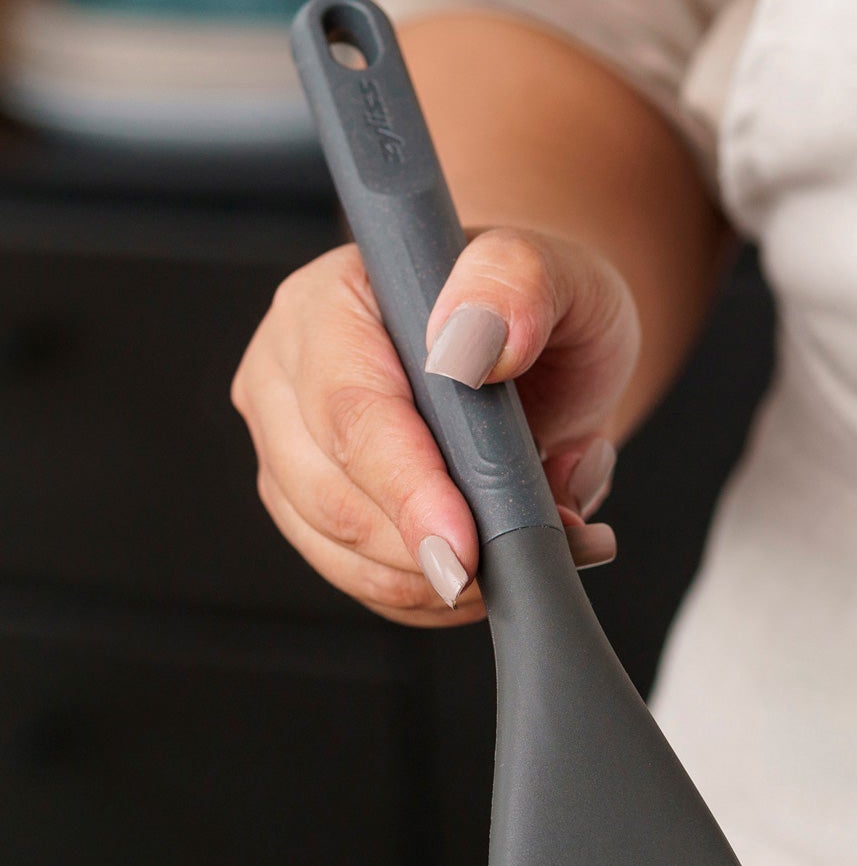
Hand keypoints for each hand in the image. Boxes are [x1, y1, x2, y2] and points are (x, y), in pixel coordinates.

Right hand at [233, 226, 635, 624]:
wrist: (544, 349)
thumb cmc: (538, 305)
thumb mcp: (558, 270)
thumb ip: (518, 284)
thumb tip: (470, 345)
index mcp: (329, 304)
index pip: (349, 411)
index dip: (407, 488)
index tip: (465, 545)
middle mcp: (290, 377)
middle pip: (331, 497)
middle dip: (438, 544)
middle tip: (543, 541)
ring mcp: (295, 451)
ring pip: (345, 554)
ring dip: (451, 576)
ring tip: (546, 537)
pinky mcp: (321, 513)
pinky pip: (373, 583)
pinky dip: (447, 596)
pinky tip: (507, 562)